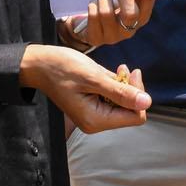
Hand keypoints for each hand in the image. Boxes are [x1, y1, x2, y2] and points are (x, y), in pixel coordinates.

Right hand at [19, 44, 151, 133]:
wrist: (39, 64)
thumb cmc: (61, 68)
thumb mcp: (93, 78)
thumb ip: (120, 92)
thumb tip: (147, 103)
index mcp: (96, 120)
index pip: (136, 116)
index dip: (138, 95)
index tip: (131, 73)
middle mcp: (96, 121)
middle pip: (131, 110)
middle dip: (131, 88)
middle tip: (124, 68)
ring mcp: (94, 113)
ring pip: (123, 102)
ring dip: (123, 84)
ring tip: (117, 69)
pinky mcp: (92, 104)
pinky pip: (113, 97)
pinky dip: (115, 84)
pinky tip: (108, 73)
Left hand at [60, 0, 156, 47]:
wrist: (87, 25)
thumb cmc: (109, 5)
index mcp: (142, 16)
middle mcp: (130, 30)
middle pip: (130, 12)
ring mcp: (113, 37)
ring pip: (107, 13)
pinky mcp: (97, 39)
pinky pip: (93, 16)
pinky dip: (92, 5)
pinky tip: (93, 4)